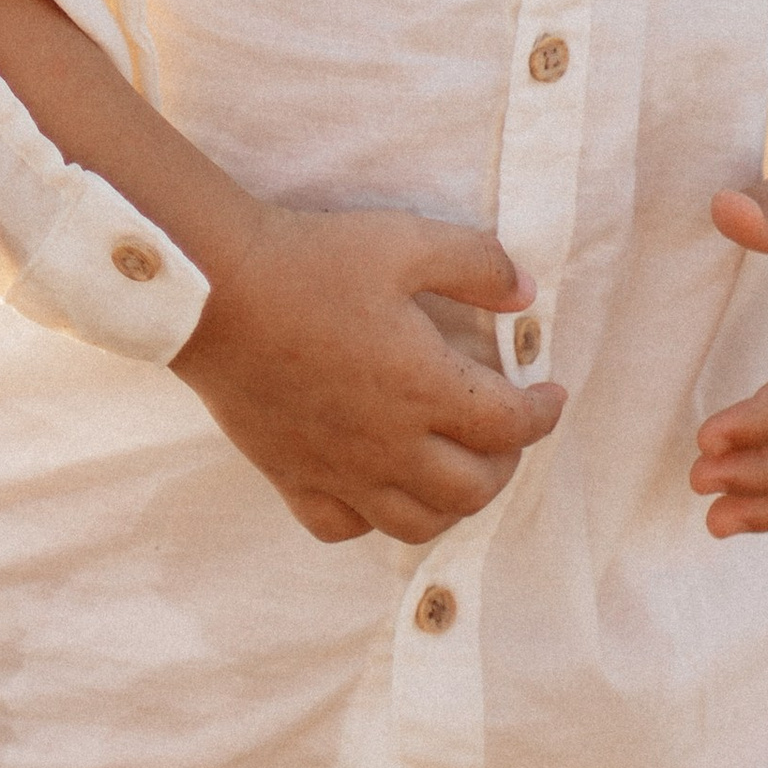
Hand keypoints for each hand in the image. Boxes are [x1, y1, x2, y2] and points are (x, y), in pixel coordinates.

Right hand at [171, 206, 562, 545]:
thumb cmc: (311, 261)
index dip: (544, 412)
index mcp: (426, 388)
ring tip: (454, 467)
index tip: (551, 394)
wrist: (216, 289)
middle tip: (504, 429)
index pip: (511, 425)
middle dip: (505, 463)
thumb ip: (476, 265)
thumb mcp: (405, 241)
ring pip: (416, 523)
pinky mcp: (291, 475)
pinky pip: (342, 526)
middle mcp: (390, 445)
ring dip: (452, 502)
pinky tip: (376, 488)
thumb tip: (526, 293)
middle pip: (473, 488)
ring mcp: (339, 469)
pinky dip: (371, 519)